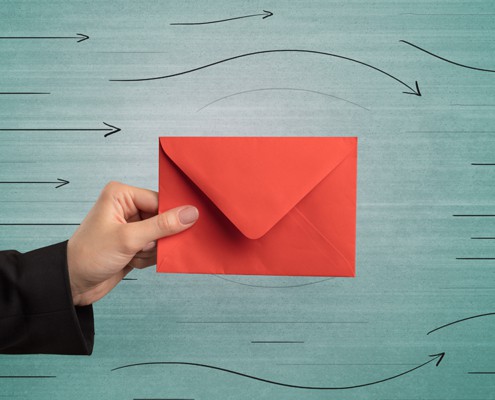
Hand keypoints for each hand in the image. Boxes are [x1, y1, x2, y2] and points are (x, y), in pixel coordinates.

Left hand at [67, 181, 197, 305]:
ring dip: (152, 250)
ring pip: (162, 235)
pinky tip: (132, 261)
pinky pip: (156, 247)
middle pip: (164, 218)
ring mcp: (132, 225)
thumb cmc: (90, 255)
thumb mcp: (128, 239)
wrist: (74, 284)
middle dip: (159, 237)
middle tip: (145, 247)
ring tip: (133, 256)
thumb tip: (191, 213)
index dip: (171, 216)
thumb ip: (162, 225)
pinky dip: (148, 257)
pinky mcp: (135, 242)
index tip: (183, 229)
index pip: (160, 200)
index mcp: (122, 195)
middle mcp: (127, 206)